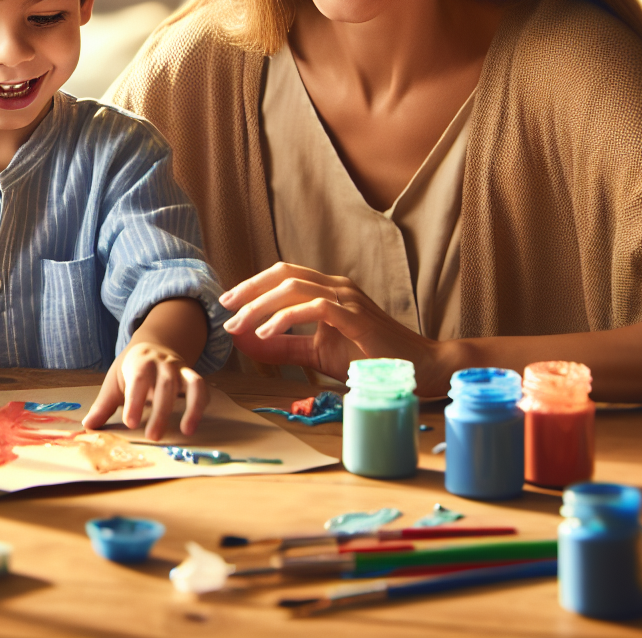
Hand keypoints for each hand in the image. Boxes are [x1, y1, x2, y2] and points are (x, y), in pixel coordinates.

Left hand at [83, 340, 207, 439]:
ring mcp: (179, 369)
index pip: (138, 380)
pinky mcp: (191, 376)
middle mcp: (162, 363)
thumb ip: (104, 405)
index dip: (135, 401)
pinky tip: (193, 424)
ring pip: (188, 385)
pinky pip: (201, 387)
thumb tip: (88, 426)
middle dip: (161, 411)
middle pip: (165, 386)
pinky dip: (201, 404)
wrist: (154, 345)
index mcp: (139, 362)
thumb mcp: (115, 382)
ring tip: (186, 431)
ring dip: (190, 408)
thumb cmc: (132, 368)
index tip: (130, 423)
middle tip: (153, 436)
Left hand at [218, 262, 445, 394]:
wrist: (416, 367)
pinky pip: (315, 308)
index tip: (228, 304)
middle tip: (225, 308)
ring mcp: (348, 299)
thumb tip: (246, 342)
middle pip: (284, 274)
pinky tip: (265, 332)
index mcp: (328, 290)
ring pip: (295, 288)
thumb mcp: (316, 353)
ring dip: (261, 305)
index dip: (253, 285)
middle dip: (250, 289)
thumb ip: (283, 346)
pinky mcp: (356, 317)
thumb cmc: (368, 358)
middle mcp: (337, 286)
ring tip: (240, 325)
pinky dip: (285, 318)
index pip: (284, 276)